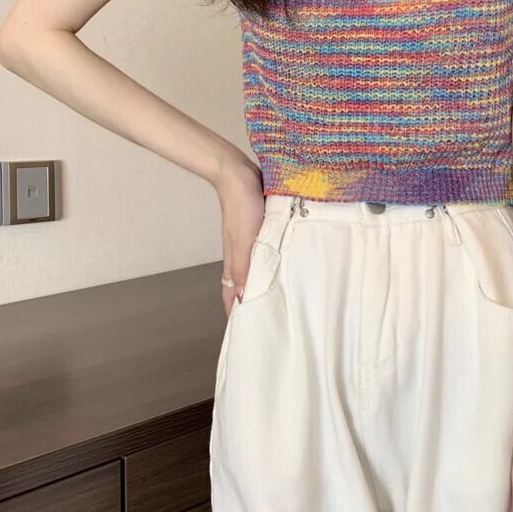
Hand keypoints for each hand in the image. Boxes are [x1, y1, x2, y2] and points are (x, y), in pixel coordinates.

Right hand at [213, 154, 265, 318]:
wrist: (239, 177)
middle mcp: (241, 256)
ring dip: (261, 285)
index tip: (244, 335)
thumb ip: (244, 269)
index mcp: (235, 262)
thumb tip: (241, 299)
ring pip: (254, 271)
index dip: (235, 314)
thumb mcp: (244, 241)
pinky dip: (269, 265)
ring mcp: (250, 243)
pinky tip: (281, 266)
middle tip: (265, 323)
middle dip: (249, 305)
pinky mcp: (259, 230)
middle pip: (242, 287)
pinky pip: (263, 254)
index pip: (232, 296)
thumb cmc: (242, 208)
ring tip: (275, 300)